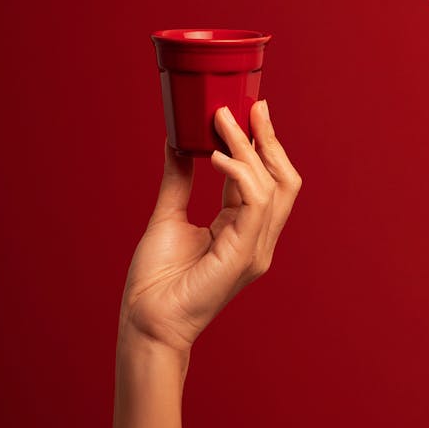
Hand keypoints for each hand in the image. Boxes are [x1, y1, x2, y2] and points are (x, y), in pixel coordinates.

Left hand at [119, 101, 300, 355]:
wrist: (145, 321)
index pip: (265, 179)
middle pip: (283, 179)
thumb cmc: (156, 281)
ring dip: (250, 148)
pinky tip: (216, 156)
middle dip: (269, 139)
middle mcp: (259, 238)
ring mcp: (257, 248)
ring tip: (223, 120)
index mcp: (245, 230)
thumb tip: (177, 142)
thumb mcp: (168, 215)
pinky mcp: (245, 255)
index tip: (248, 109)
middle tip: (251, 106)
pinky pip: (255, 203)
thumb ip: (179, 180)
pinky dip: (240, 173)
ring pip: (273, 185)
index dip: (260, 144)